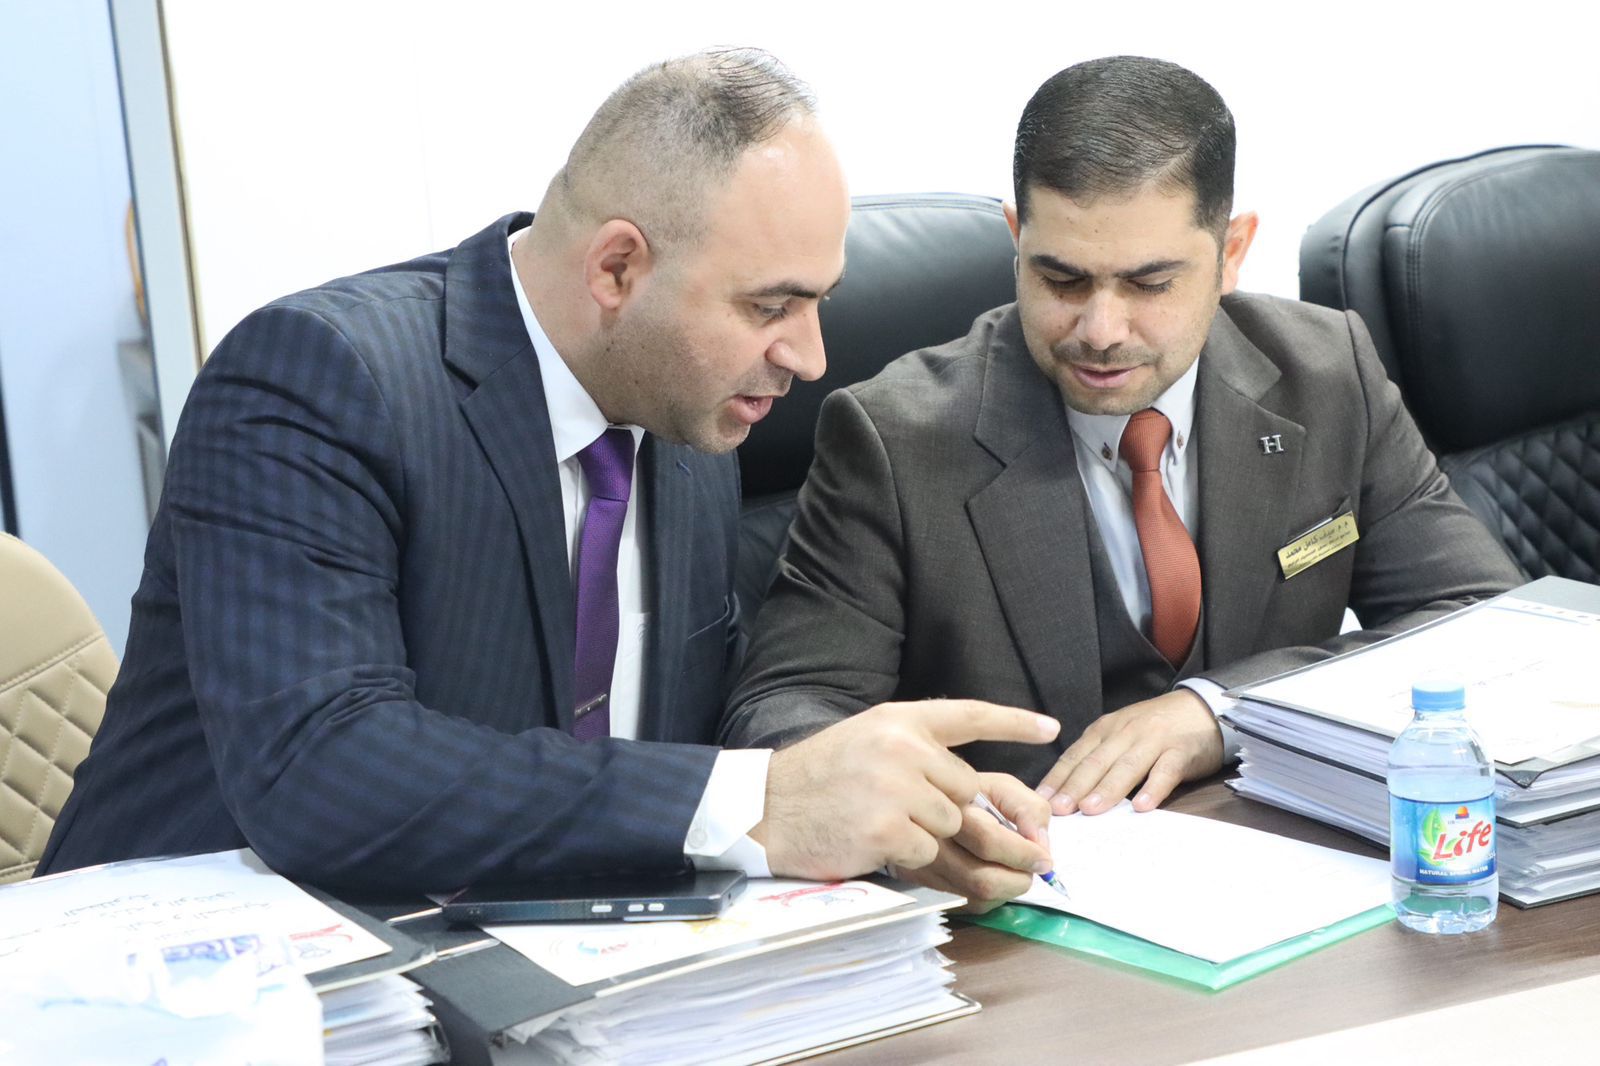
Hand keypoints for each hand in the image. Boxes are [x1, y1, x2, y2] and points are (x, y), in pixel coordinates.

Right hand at [751, 700, 1059, 881]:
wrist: (764, 808)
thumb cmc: (817, 778)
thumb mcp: (866, 741)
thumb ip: (915, 753)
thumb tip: (970, 789)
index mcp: (898, 720)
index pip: (968, 715)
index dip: (1013, 721)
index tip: (1050, 726)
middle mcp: (902, 747)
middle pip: (964, 789)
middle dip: (951, 811)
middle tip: (917, 817)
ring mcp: (896, 789)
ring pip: (950, 825)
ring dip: (925, 835)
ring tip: (879, 822)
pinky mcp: (888, 830)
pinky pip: (927, 853)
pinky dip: (907, 857)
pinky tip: (870, 841)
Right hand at [892, 772, 1053, 913]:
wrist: (928, 808)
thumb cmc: (972, 797)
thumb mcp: (1003, 788)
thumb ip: (1029, 809)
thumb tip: (1040, 845)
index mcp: (952, 809)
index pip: (988, 842)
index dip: (1023, 854)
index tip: (1045, 859)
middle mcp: (934, 841)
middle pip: (982, 880)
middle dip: (1019, 879)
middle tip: (1031, 868)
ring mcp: (926, 867)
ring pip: (978, 898)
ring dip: (1008, 889)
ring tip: (1013, 868)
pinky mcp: (928, 886)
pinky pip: (969, 904)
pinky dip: (993, 896)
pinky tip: (994, 875)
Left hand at [1035, 689, 1221, 815]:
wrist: (1201, 708)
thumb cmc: (1154, 730)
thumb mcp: (1120, 737)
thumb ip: (1098, 760)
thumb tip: (1069, 795)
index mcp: (1105, 730)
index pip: (1075, 757)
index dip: (1057, 779)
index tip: (1040, 801)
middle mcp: (1124, 732)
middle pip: (1095, 762)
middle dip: (1074, 787)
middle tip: (1057, 810)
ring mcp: (1153, 740)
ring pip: (1126, 766)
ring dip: (1106, 789)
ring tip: (1090, 809)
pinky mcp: (1180, 751)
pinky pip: (1164, 771)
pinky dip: (1152, 789)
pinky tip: (1141, 807)